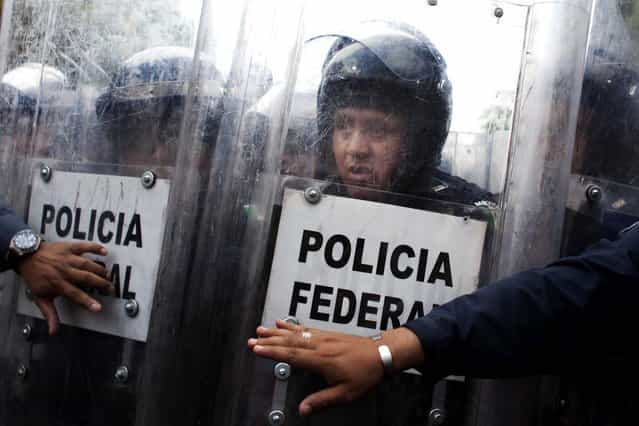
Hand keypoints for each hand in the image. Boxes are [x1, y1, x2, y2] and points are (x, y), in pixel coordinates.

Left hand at [15, 241, 113, 334]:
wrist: (26, 256)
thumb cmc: (34, 277)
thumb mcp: (40, 297)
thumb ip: (50, 314)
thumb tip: (53, 331)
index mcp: (57, 284)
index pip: (75, 294)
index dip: (87, 302)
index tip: (98, 307)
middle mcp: (63, 270)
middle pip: (86, 278)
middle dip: (101, 284)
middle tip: (111, 289)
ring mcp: (67, 258)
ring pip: (88, 264)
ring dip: (100, 269)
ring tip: (108, 276)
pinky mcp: (69, 247)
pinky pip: (84, 246)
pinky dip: (95, 248)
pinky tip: (104, 252)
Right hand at [248, 320, 423, 415]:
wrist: (382, 354)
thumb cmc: (366, 373)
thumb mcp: (345, 393)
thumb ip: (322, 400)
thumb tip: (303, 409)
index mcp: (321, 360)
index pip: (291, 355)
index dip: (272, 352)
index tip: (257, 349)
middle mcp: (319, 345)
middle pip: (289, 342)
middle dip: (269, 341)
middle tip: (252, 340)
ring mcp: (323, 338)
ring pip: (295, 333)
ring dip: (276, 332)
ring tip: (261, 329)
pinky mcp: (327, 334)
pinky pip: (305, 328)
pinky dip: (292, 326)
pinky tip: (283, 323)